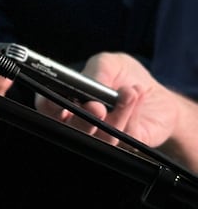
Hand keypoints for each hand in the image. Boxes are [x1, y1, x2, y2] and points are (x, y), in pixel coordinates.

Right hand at [36, 52, 179, 149]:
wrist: (160, 98)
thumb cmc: (126, 78)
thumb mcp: (110, 63)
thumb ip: (98, 70)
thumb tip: (93, 85)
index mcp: (66, 101)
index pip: (47, 108)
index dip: (49, 106)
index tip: (60, 100)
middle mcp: (80, 122)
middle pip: (70, 130)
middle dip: (82, 120)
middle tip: (96, 106)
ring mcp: (102, 136)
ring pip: (100, 137)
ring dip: (116, 113)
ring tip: (129, 92)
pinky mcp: (128, 145)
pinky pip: (125, 137)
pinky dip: (131, 114)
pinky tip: (136, 95)